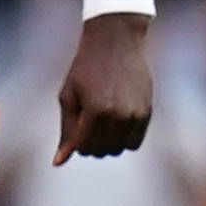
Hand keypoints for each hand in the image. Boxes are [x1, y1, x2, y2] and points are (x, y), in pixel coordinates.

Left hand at [54, 10, 154, 163]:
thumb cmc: (85, 68)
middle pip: (101, 151)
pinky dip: (123, 138)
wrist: (116, 42)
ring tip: (100, 120)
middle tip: (86, 122)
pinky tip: (115, 120)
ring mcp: (136, 115)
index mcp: (95, 111)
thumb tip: (58, 163)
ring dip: (107, 142)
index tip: (75, 128)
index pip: (83, 148)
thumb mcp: (68, 96)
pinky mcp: (147, 112)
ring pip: (118, 149)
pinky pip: (134, 142)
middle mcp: (119, 116)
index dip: (74, 144)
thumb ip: (66, 131)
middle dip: (89, 143)